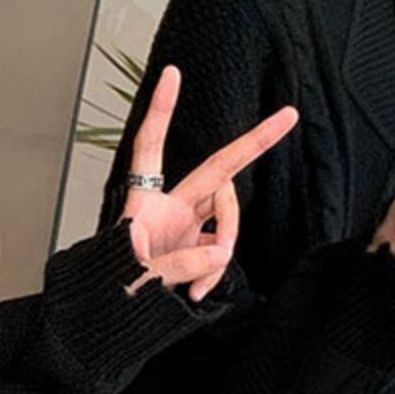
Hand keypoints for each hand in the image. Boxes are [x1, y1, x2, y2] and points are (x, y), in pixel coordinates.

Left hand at [122, 64, 299, 303]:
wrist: (106, 320)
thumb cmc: (108, 290)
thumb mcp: (137, 279)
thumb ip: (179, 265)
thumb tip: (219, 254)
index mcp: (144, 203)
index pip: (151, 146)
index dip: (162, 110)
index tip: (172, 73)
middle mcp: (169, 208)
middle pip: (219, 170)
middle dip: (254, 143)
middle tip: (288, 114)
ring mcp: (186, 228)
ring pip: (228, 218)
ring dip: (224, 250)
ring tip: (198, 286)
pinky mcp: (197, 250)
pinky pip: (221, 253)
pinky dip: (215, 274)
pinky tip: (196, 294)